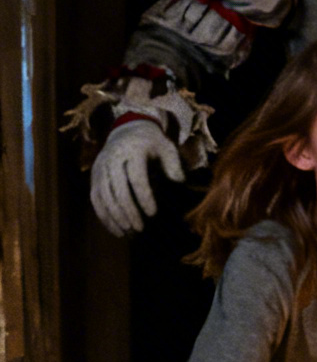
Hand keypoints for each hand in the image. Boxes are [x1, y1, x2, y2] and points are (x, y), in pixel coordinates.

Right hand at [90, 121, 183, 235]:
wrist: (127, 129)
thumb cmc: (151, 142)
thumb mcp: (166, 146)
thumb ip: (173, 163)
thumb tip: (178, 182)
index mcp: (132, 150)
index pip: (136, 177)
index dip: (144, 197)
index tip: (153, 214)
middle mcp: (112, 158)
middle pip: (118, 189)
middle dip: (128, 212)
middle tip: (140, 229)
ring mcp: (100, 168)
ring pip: (104, 196)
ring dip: (115, 217)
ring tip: (128, 233)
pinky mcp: (94, 176)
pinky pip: (95, 198)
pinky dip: (104, 216)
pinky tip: (115, 229)